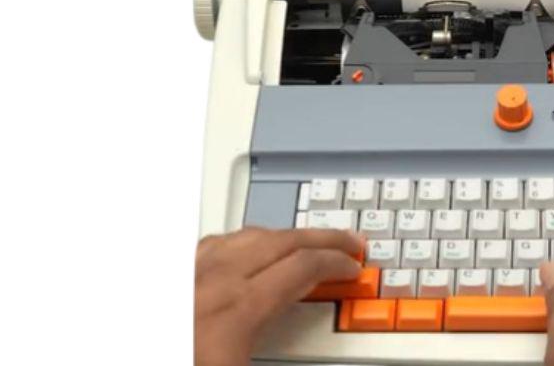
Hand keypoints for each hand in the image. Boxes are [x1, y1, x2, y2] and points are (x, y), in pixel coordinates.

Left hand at [194, 227, 363, 365]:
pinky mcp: (170, 278)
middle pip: (279, 240)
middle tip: (345, 242)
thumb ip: (292, 348)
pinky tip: (244, 253)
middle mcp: (211, 283)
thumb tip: (325, 351)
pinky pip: (211, 245)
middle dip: (320, 238)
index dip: (336, 262)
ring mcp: (186, 277)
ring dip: (282, 236)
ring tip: (302, 244)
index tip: (351, 267)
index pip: (303, 265)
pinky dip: (240, 242)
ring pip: (244, 235)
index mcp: (238, 310)